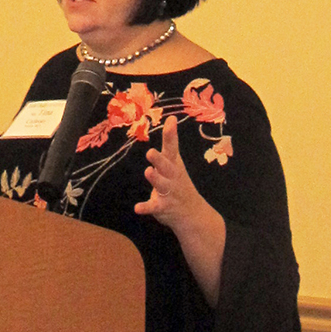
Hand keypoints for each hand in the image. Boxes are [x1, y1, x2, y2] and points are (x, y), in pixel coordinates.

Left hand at [135, 114, 201, 228]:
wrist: (193, 214)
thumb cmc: (179, 181)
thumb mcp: (176, 161)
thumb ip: (170, 142)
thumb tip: (171, 117)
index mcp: (174, 164)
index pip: (172, 147)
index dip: (171, 134)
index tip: (171, 121)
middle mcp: (172, 177)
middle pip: (166, 166)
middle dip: (159, 160)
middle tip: (150, 152)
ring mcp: (168, 192)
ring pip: (161, 185)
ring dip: (155, 179)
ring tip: (149, 172)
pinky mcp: (162, 207)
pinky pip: (153, 207)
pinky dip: (146, 207)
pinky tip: (137, 208)